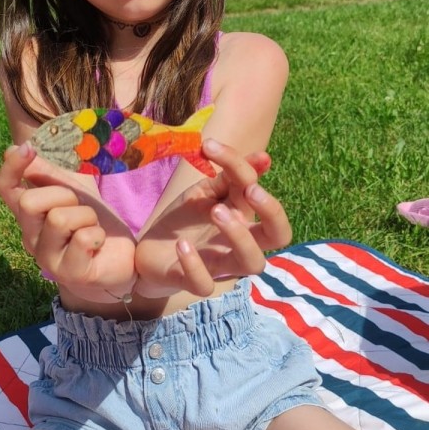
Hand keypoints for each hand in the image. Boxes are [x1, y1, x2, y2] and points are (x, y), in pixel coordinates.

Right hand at [0, 142, 136, 302]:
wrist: (119, 264)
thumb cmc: (92, 225)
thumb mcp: (74, 193)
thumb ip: (50, 174)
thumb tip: (23, 146)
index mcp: (30, 215)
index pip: (5, 189)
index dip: (11, 167)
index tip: (28, 148)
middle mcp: (32, 237)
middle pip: (29, 202)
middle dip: (62, 194)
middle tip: (80, 207)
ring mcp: (48, 258)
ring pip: (59, 219)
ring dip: (86, 216)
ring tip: (92, 226)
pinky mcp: (71, 273)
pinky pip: (82, 239)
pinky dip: (97, 235)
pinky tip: (98, 243)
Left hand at [134, 139, 290, 297]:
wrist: (149, 251)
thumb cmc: (184, 221)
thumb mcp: (204, 194)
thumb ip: (229, 177)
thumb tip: (263, 156)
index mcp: (243, 216)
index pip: (256, 191)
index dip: (241, 165)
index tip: (209, 145)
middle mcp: (239, 242)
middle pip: (279, 235)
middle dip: (272, 211)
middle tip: (249, 190)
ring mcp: (219, 264)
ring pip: (252, 262)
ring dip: (239, 235)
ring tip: (215, 211)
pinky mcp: (194, 282)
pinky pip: (205, 284)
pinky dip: (195, 265)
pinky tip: (182, 245)